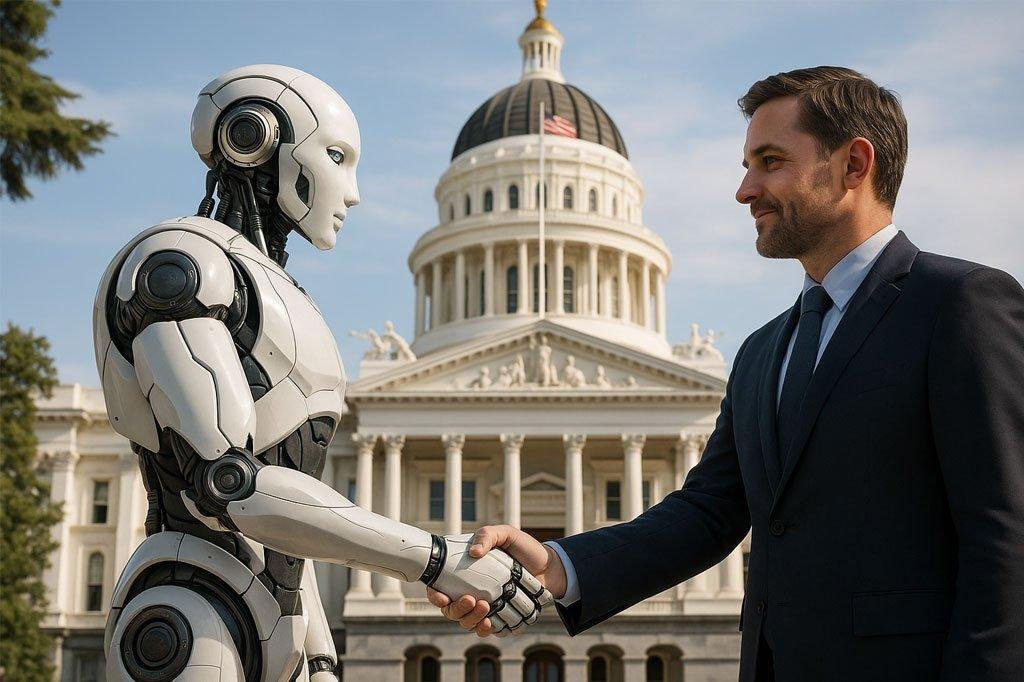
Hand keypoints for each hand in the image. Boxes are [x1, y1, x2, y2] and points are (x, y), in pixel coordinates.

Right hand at [426, 525, 566, 636]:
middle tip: (470, 599)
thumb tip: (474, 552)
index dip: (435, 595)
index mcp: (465, 572)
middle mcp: (470, 591)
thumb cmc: (524, 549)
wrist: (550, 567)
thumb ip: (488, 535)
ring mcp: (484, 606)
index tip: (442, 596)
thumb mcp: (506, 533)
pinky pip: (486, 630)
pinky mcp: (499, 618)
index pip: (440, 587)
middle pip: (451, 610)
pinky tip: (490, 623)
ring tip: (485, 607)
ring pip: (466, 623)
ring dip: (470, 620)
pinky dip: (485, 630)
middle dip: (456, 610)